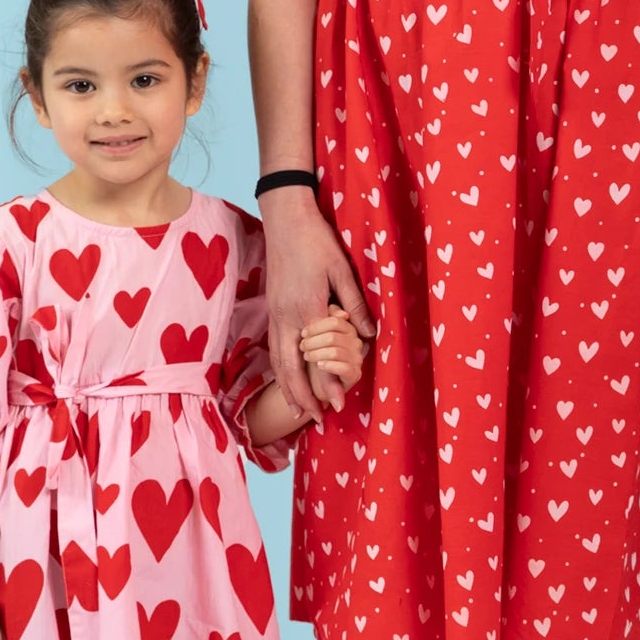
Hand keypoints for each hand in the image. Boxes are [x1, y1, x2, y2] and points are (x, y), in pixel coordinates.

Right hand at [262, 193, 374, 418]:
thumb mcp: (342, 269)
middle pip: (290, 368)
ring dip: (288, 388)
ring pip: (278, 361)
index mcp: (307, 308)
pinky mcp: (272, 309)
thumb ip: (354, 304)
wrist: (285, 218)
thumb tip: (368, 336)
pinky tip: (285, 379)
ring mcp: (275, 314)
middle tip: (316, 421)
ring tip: (297, 411)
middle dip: (302, 397)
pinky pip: (274, 348)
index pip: (317, 357)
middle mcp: (286, 317)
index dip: (326, 383)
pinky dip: (279, 370)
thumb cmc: (316, 240)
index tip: (337, 404)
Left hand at [300, 305, 367, 402]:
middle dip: (313, 341)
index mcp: (347, 328)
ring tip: (307, 356)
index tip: (303, 333)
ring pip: (336, 352)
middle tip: (302, 347)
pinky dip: (329, 366)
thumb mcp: (315, 334)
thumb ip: (321, 318)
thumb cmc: (314, 352)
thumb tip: (331, 308)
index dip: (316, 326)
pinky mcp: (355, 374)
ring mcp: (356, 358)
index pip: (335, 321)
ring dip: (317, 354)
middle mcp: (355, 341)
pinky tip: (319, 365)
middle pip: (333, 336)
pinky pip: (344, 368)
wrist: (314, 381)